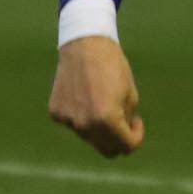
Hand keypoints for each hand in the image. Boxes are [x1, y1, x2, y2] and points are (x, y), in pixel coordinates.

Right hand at [47, 36, 144, 155]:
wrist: (84, 44)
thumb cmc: (112, 66)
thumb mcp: (130, 94)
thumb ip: (127, 120)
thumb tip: (121, 134)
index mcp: (107, 120)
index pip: (126, 147)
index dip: (136, 137)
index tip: (136, 122)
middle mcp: (85, 125)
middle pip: (106, 150)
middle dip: (118, 139)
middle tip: (122, 122)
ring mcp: (68, 120)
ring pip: (88, 137)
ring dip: (98, 128)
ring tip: (100, 103)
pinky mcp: (56, 113)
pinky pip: (73, 123)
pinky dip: (81, 116)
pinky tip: (83, 96)